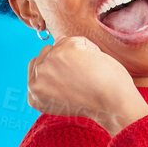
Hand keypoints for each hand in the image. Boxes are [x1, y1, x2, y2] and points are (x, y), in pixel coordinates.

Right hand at [27, 35, 147, 136]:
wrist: (113, 106)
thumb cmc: (95, 104)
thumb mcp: (63, 96)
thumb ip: (52, 77)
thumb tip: (55, 43)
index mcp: (34, 95)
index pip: (35, 68)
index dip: (56, 69)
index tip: (72, 81)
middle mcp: (36, 80)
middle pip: (45, 53)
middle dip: (63, 59)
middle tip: (82, 78)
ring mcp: (48, 63)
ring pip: (59, 43)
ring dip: (76, 53)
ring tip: (88, 73)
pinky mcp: (65, 50)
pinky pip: (77, 40)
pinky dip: (90, 49)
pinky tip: (96, 65)